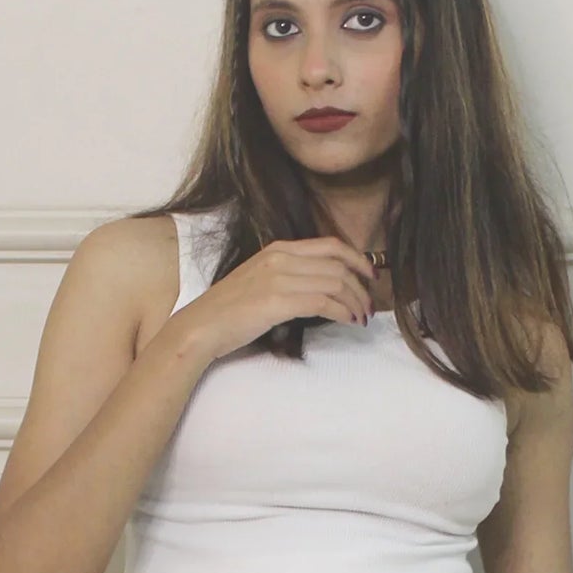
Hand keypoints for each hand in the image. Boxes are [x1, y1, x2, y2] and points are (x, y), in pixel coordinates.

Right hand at [178, 234, 375, 360]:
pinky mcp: (278, 301)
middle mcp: (281, 258)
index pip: (330, 246)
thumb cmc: (230, 311)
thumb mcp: (260, 281)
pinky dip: (343, 312)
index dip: (357, 259)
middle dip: (361, 287)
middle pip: (338, 266)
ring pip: (335, 283)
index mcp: (278, 249)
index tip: (370, 276)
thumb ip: (287, 277)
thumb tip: (319, 288)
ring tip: (362, 318)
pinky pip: (324, 301)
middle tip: (369, 307)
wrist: (202, 326)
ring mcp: (279, 278)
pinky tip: (349, 322)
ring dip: (355, 302)